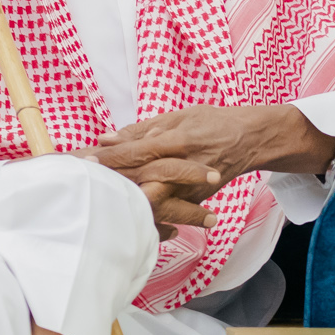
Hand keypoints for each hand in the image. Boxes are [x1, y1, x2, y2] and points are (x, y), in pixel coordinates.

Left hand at [75, 104, 334, 239]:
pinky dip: (144, 216)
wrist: (251, 140)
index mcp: (180, 140)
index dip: (112, 157)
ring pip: (152, 200)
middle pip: (141, 178)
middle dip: (111, 181)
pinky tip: (121, 218)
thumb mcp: (180, 116)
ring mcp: (191, 188)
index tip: (84, 160)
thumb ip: (143, 129)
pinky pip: (165, 213)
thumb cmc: (213, 122)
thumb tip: (107, 138)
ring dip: (123, 202)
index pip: (138, 150)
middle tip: (82, 183)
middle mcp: (185, 166)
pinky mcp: (194, 203)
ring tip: (98, 203)